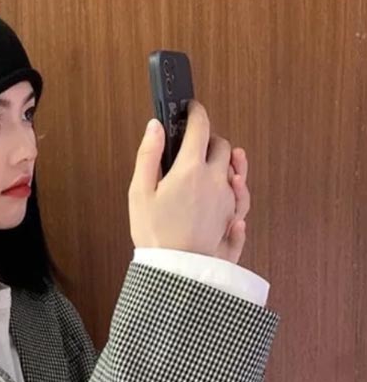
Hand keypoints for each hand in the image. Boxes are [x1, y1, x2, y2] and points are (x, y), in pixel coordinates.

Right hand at [128, 100, 243, 261]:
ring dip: (228, 162)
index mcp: (190, 169)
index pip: (200, 128)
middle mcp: (216, 181)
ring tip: (218, 163)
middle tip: (196, 143)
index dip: (196, 112)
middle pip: (222, 147)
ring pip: (236, 171)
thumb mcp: (139, 192)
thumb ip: (148, 155)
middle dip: (210, 139)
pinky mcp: (234, 219)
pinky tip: (231, 190)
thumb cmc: (155, 234)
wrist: (177, 272)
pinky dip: (238, 190)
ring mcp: (229, 201)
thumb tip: (155, 127)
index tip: (191, 108)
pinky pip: (243, 199)